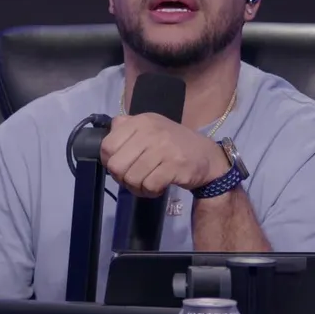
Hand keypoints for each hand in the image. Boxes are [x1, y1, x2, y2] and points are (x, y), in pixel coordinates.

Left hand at [101, 114, 229, 197]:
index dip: (109, 161)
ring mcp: (164, 148)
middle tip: (135, 178)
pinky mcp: (175, 165)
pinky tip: (158, 186)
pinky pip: (149, 186)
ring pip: (132, 178)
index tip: (122, 166)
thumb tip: (108, 132)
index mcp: (141, 121)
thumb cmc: (173, 144)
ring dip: (137, 188)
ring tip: (147, 183)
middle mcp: (151, 132)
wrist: (207, 156)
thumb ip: (127, 127)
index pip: (107, 146)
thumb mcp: (151, 128)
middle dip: (122, 178)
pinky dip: (151, 192)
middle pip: (116, 165)